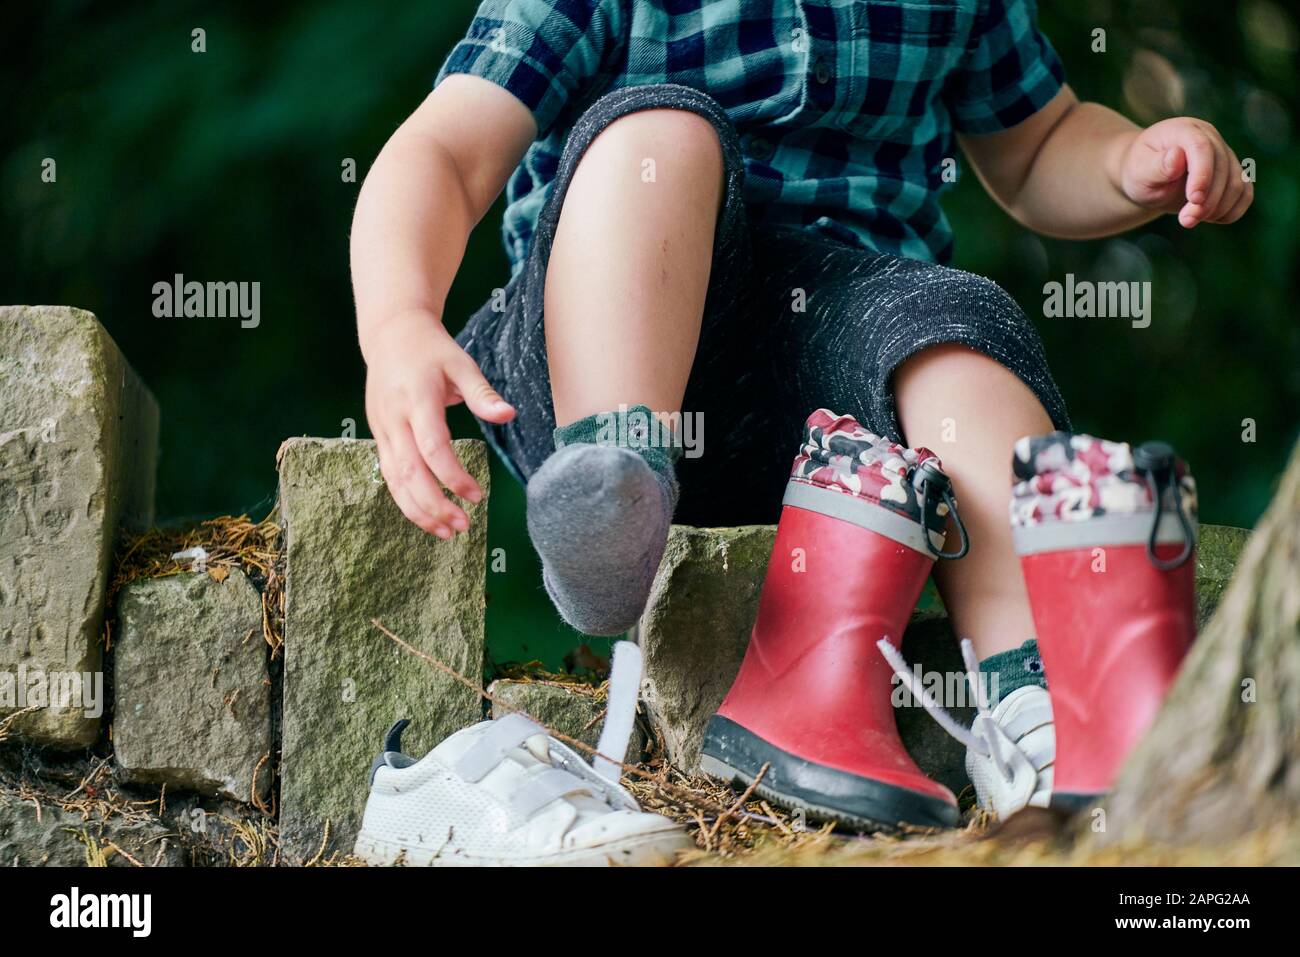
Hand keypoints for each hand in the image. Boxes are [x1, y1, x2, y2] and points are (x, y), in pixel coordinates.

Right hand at [364, 311, 514, 537]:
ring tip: (447, 533)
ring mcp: (381, 429)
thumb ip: (483, 394)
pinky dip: (406, 500)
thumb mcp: (461, 363)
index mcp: (416, 398)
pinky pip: (388, 475)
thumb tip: (509, 414)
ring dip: (418, 511)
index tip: (476, 495)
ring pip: (393, 480)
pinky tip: (427, 516)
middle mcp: (393, 418)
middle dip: (434, 505)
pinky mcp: (378, 436)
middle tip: (463, 527)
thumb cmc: (432, 350)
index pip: (432, 446)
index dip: (452, 475)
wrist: (390, 335)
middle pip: (408, 472)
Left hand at [1119, 117, 1253, 227]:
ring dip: (1218, 208)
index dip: (1202, 174)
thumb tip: (1177, 156)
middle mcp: (1210, 137)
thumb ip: (1156, 166)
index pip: (1202, 147)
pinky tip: (1211, 219)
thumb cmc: (1139, 172)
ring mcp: (1224, 154)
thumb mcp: (1138, 171)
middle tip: (1186, 221)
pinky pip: (1245, 193)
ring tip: (1190, 220)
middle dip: (1207, 200)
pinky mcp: (1232, 174)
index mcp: (1184, 130)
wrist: (1147, 177)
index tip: (1193, 199)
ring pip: (1238, 182)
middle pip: (1222, 168)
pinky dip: (1233, 210)